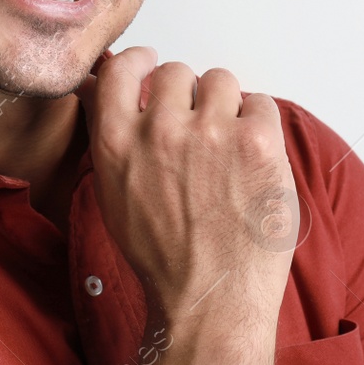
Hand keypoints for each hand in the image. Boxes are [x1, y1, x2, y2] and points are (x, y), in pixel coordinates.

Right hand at [76, 47, 299, 329]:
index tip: (150, 65)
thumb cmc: (165, 259)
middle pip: (177, 73)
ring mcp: (211, 133)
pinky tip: (253, 160)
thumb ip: (111, 140)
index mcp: (117, 143)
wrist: (210, 301)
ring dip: (226, 106)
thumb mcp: (114, 196)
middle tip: (200, 132)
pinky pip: (260, 103)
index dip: (139, 62)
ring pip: (221, 81)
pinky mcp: (257, 142)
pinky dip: (259, 124)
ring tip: (228, 149)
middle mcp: (161, 130)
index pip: (121, 70)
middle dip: (190, 97)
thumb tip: (103, 94)